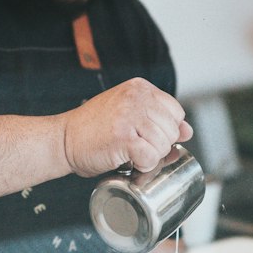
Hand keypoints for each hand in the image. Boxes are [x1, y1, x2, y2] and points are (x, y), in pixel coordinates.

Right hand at [61, 78, 192, 178]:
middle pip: (172, 129)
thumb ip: (157, 118)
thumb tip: (188, 130)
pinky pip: (151, 157)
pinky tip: (129, 160)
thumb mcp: (129, 113)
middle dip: (160, 145)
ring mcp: (130, 116)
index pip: (175, 111)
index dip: (166, 129)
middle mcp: (137, 97)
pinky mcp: (124, 136)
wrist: (64, 139)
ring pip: (164, 145)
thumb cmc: (93, 129)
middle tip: (137, 147)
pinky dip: (143, 165)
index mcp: (140, 88)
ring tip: (131, 153)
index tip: (148, 136)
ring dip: (151, 156)